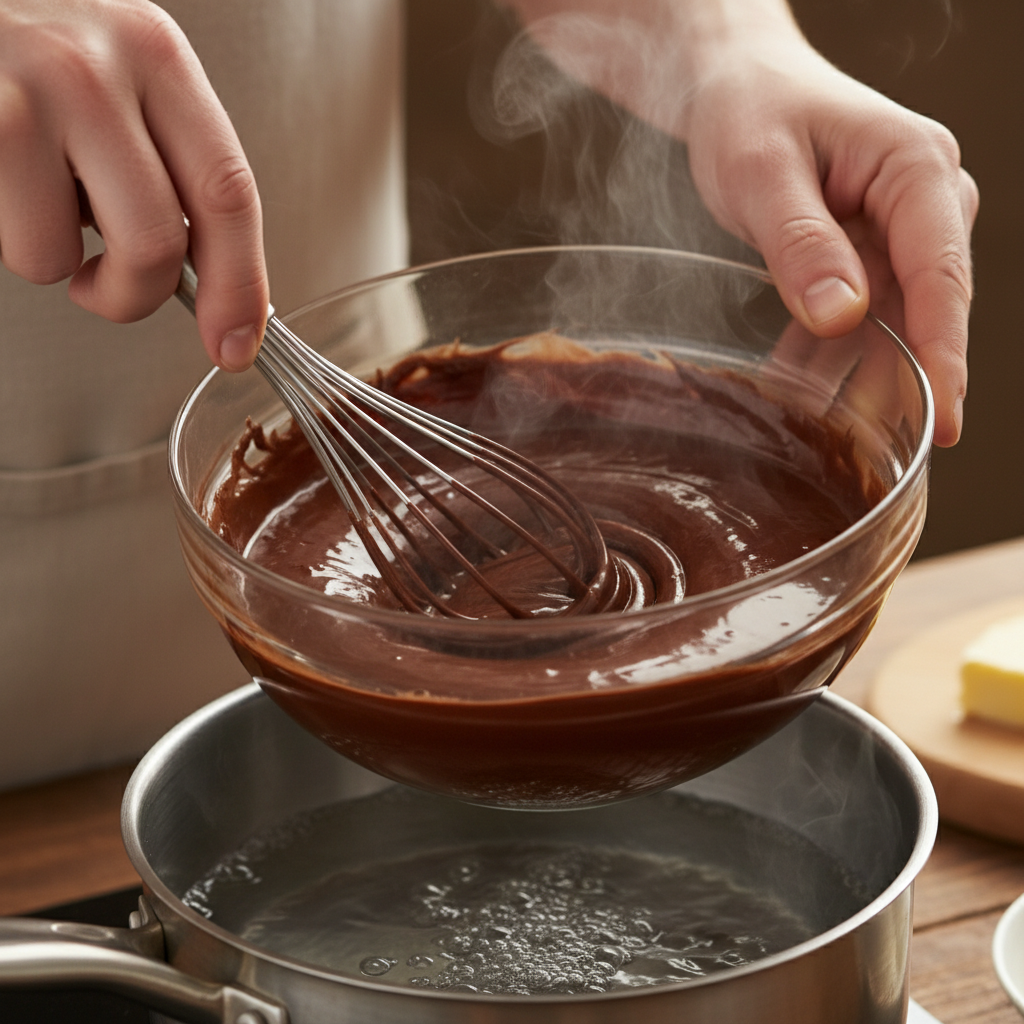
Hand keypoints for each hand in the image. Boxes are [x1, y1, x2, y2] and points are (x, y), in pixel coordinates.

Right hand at [0, 0, 267, 369]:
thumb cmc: (30, 40)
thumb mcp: (120, 71)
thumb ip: (167, 156)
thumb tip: (208, 276)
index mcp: (155, 55)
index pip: (227, 194)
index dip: (239, 286)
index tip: (236, 341)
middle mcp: (92, 70)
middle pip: (156, 243)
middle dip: (136, 296)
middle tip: (109, 288)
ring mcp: (20, 99)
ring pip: (60, 258)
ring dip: (52, 260)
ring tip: (34, 200)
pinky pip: (8, 243)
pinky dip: (7, 237)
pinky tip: (4, 184)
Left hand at [681, 29, 977, 445]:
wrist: (738, 87)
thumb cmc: (751, 111)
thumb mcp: (762, 171)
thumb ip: (801, 241)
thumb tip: (844, 314)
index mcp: (916, 170)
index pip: (942, 276)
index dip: (944, 356)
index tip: (942, 422)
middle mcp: (922, 206)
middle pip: (926, 311)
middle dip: (904, 383)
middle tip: (880, 459)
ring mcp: (897, 234)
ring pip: (891, 327)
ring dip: (861, 382)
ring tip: (834, 445)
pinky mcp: (867, 257)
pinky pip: (856, 322)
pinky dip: (828, 360)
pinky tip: (802, 399)